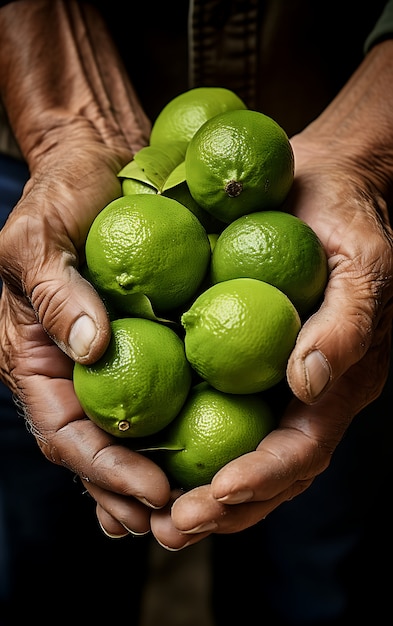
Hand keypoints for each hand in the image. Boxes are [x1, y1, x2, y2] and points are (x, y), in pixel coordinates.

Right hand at [0, 133, 171, 536]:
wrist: (95, 164)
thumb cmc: (57, 198)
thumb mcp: (38, 239)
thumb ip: (57, 293)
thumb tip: (93, 350)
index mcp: (37, 359)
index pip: (64, 431)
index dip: (103, 468)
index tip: (149, 491)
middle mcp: (73, 370)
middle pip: (97, 449)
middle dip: (130, 492)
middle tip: (174, 522)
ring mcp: (112, 358)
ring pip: (131, 433)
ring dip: (156, 477)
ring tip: (191, 510)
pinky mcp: (148, 338)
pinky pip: (165, 392)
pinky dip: (181, 429)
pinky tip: (210, 452)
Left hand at [149, 120, 392, 549]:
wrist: (327, 188)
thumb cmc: (350, 223)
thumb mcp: (361, 266)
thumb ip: (345, 326)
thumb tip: (308, 383)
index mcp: (339, 383)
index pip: (302, 449)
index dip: (262, 478)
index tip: (214, 495)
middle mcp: (305, 395)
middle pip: (268, 471)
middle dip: (223, 509)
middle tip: (171, 530)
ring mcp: (273, 382)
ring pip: (237, 452)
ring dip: (201, 493)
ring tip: (153, 518)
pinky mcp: (242, 360)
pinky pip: (215, 411)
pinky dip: (185, 444)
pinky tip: (145, 457)